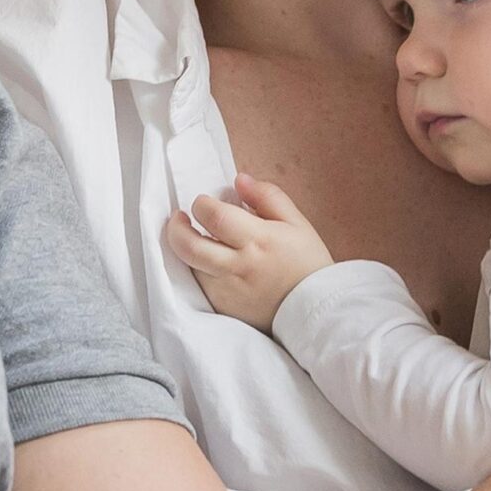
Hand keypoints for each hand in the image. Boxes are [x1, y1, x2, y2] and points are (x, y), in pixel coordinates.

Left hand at [164, 176, 334, 330]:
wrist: (314, 310)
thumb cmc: (306, 263)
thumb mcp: (297, 223)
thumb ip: (267, 197)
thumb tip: (239, 180)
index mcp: (258, 241)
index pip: (215, 217)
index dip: (202, 205)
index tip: (204, 203)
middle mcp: (238, 267)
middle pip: (189, 246)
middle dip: (176, 228)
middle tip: (180, 219)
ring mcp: (227, 291)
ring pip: (191, 266)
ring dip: (188, 249)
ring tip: (198, 239)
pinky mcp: (222, 308)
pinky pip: (199, 285)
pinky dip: (200, 270)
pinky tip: (212, 264)